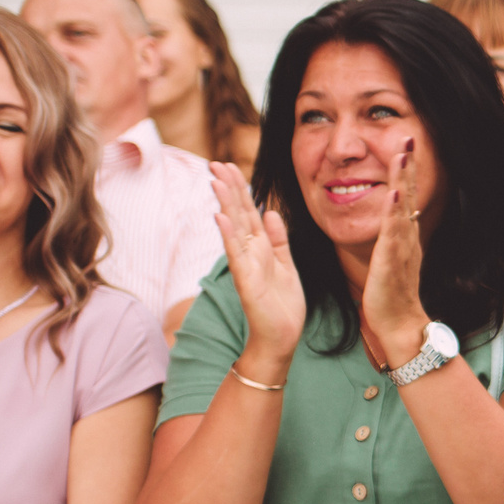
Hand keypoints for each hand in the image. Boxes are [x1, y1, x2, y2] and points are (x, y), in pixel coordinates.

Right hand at [209, 162, 304, 373]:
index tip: (231, 166)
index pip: (249, 212)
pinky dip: (228, 235)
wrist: (281, 339)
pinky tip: (220, 217)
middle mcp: (250, 253)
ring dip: (225, 204)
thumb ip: (279, 240)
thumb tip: (272, 212)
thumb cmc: (282, 306)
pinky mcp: (246, 281)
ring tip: (216, 180)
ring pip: (233, 228)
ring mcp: (246, 266)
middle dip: (229, 188)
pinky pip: (236, 254)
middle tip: (216, 163)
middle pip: (238, 214)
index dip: (241, 189)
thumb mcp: (287, 266)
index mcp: (261, 248)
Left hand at [362, 139, 429, 367]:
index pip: (406, 195)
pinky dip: (394, 212)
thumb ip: (391, 238)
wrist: (399, 325)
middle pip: (409, 194)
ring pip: (403, 207)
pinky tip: (394, 194)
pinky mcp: (392, 261)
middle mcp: (407, 237)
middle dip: (409, 165)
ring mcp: (401, 248)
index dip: (406, 170)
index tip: (406, 145)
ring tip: (403, 154)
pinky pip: (393, 233)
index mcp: (404, 235)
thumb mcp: (390, 258)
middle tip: (410, 137)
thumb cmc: (391, 296)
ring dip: (403, 180)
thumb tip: (390, 221)